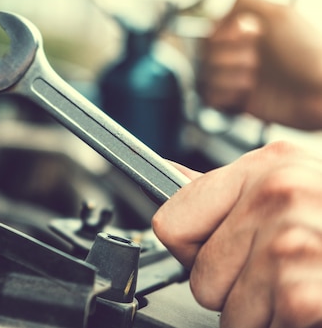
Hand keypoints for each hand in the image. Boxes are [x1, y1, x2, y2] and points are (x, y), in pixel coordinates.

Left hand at [152, 141, 321, 327]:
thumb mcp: (292, 190)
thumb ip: (229, 192)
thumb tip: (170, 178)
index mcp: (267, 166)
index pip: (172, 219)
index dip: (194, 250)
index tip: (222, 252)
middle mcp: (278, 194)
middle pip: (200, 274)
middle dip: (235, 288)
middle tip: (284, 273)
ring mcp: (294, 241)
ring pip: (229, 311)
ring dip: (264, 314)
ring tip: (304, 286)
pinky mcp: (305, 290)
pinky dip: (287, 326)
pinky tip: (312, 305)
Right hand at [199, 0, 321, 129]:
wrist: (320, 95)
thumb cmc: (307, 54)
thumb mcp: (280, 15)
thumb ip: (246, 3)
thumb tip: (218, 17)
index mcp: (253, 33)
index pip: (214, 30)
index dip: (219, 34)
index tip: (237, 36)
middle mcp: (244, 54)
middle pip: (206, 52)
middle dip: (225, 56)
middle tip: (253, 61)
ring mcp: (240, 79)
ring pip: (206, 74)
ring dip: (226, 76)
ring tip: (250, 80)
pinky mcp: (239, 102)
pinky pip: (210, 97)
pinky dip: (222, 95)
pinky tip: (242, 94)